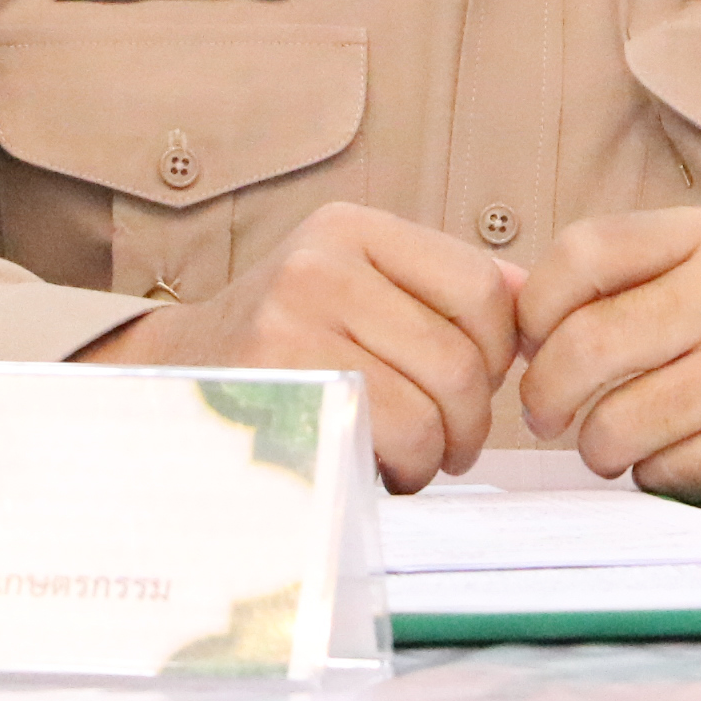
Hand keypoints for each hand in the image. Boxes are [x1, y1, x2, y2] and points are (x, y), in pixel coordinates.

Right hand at [73, 202, 523, 492]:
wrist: (164, 387)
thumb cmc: (278, 350)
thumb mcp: (352, 289)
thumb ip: (440, 290)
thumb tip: (536, 298)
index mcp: (350, 230)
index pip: (482, 290)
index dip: (498, 354)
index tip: (477, 387)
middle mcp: (319, 264)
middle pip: (465, 357)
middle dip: (471, 421)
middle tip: (449, 443)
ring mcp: (291, 323)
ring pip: (436, 407)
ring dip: (437, 452)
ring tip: (407, 455)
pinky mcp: (279, 388)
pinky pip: (394, 439)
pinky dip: (405, 470)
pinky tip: (375, 466)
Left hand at [513, 208, 700, 498]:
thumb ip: (611, 282)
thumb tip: (494, 300)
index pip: (583, 252)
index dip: (534, 307)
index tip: (531, 344)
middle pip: (586, 346)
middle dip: (546, 395)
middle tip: (547, 414)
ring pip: (618, 424)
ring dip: (600, 447)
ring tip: (621, 440)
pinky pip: (668, 473)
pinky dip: (658, 476)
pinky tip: (688, 456)